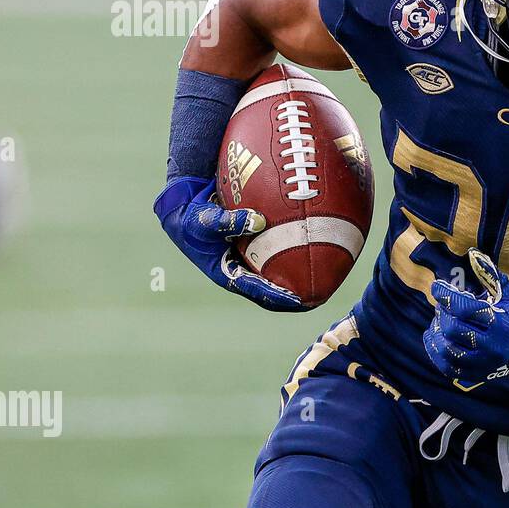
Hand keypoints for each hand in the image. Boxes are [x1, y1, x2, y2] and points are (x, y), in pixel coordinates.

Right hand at [153, 176, 305, 311]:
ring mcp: (246, 260)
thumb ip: (230, 222)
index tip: (299, 301)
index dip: (278, 297)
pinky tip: (314, 242)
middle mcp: (240, 271)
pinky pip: (275, 250)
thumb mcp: (205, 220)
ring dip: (297, 279)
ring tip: (325, 281)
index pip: (257, 290)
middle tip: (320, 298)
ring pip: (275, 273)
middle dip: (294, 298)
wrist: (183, 207)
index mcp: (228, 274)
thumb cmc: (191, 217)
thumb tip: (259, 221)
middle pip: (271, 290)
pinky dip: (292, 249)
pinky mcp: (251, 246)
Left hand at [422, 249, 508, 389]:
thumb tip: (474, 254)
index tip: (437, 287)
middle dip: (442, 314)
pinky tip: (435, 339)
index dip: (446, 295)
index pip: (464, 308)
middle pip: (452, 329)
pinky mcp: (478, 374)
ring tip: (439, 322)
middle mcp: (490, 346)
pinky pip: (448, 368)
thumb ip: (491, 277)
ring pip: (447, 350)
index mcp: (500, 324)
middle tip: (443, 305)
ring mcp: (483, 364)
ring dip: (436, 334)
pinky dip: (436, 353)